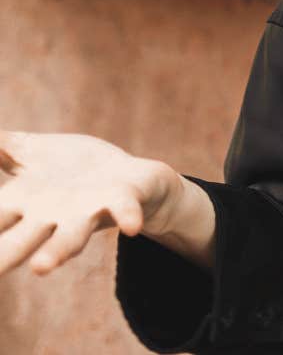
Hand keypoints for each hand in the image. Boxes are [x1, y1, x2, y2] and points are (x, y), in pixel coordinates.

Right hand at [0, 130, 210, 275]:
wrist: (134, 179)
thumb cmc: (76, 169)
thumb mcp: (31, 151)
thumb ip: (1, 148)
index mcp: (23, 203)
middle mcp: (50, 217)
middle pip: (18, 240)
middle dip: (2, 256)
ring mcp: (86, 212)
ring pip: (68, 238)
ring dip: (56, 252)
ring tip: (41, 268)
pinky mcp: (121, 200)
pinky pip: (125, 210)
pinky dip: (127, 216)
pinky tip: (132, 227)